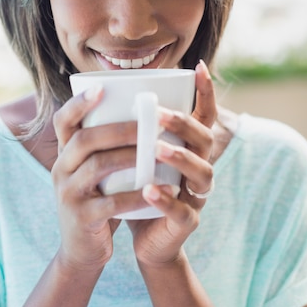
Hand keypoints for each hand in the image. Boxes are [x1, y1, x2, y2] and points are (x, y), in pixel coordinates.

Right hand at [51, 86, 148, 271]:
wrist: (82, 249)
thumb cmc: (97, 199)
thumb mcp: (92, 171)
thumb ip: (105, 146)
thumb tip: (137, 109)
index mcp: (64, 154)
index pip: (63, 120)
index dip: (79, 103)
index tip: (101, 88)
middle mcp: (60, 170)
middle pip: (85, 140)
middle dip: (120, 128)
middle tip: (151, 122)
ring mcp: (68, 194)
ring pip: (98, 166)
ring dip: (132, 157)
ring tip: (159, 151)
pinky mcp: (81, 218)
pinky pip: (111, 202)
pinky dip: (137, 195)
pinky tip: (159, 189)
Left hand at [128, 60, 215, 266]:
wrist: (145, 240)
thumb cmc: (138, 190)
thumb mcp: (134, 158)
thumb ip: (129, 131)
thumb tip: (100, 91)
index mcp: (189, 149)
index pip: (204, 116)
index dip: (206, 92)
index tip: (200, 66)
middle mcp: (199, 167)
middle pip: (205, 139)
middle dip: (183, 124)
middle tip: (158, 114)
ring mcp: (197, 195)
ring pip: (202, 173)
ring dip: (180, 158)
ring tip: (157, 149)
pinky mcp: (187, 222)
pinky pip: (182, 210)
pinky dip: (166, 199)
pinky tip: (149, 190)